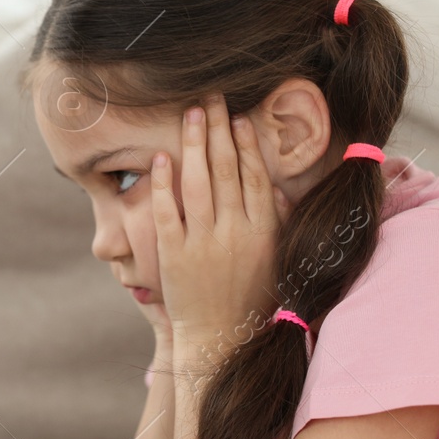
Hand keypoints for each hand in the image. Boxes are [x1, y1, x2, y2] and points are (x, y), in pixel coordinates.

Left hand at [151, 92, 291, 364]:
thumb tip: (276, 187)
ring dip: (193, 143)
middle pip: (227, 169)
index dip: (247, 144)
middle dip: (218, 129)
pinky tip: (161, 157)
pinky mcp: (174, 255)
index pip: (256, 176)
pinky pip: (166, 211)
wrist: (219, 341)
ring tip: (190, 113)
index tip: (239, 117)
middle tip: (212, 98)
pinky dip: (163, 182)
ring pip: (197, 182)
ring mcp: (203, 244)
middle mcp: (235, 233)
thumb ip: (277, 222)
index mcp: (264, 232)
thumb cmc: (252, 299)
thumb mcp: (276, 260)